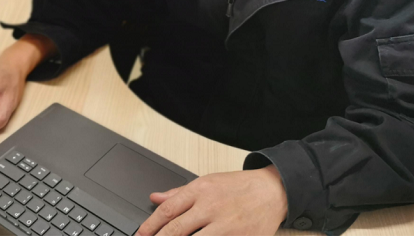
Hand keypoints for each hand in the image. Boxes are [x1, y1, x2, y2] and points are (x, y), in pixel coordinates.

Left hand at [136, 165, 287, 235]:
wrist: (273, 191)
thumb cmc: (239, 187)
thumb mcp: (208, 181)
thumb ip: (179, 193)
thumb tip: (154, 197)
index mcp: (201, 189)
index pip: (168, 210)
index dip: (150, 226)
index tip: (140, 235)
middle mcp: (211, 207)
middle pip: (176, 230)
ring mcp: (226, 226)